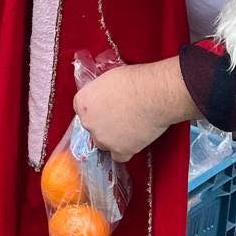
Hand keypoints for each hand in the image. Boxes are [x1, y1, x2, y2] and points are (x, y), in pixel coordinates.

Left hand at [72, 59, 198, 161]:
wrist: (154, 94)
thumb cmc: (136, 82)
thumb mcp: (108, 79)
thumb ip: (100, 93)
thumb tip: (104, 98)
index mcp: (82, 102)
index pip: (83, 111)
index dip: (97, 111)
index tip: (106, 110)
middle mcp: (88, 122)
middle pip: (92, 128)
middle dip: (104, 124)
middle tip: (120, 117)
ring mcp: (102, 138)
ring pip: (103, 143)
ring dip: (113, 138)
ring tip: (129, 127)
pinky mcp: (119, 149)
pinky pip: (119, 156)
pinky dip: (125, 150)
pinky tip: (132, 141)